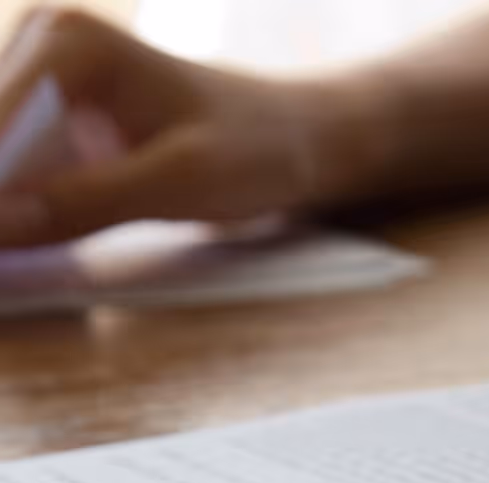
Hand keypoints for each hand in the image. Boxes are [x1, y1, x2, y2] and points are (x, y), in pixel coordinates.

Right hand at [0, 7, 370, 245]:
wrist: (296, 139)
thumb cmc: (255, 150)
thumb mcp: (179, 181)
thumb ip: (86, 201)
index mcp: (66, 44)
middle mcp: (42, 49)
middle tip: (6, 268)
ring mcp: (47, 84)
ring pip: (1, 163)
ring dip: (6, 218)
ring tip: (14, 265)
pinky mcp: (60, 122)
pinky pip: (20, 174)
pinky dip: (20, 213)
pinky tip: (23, 250)